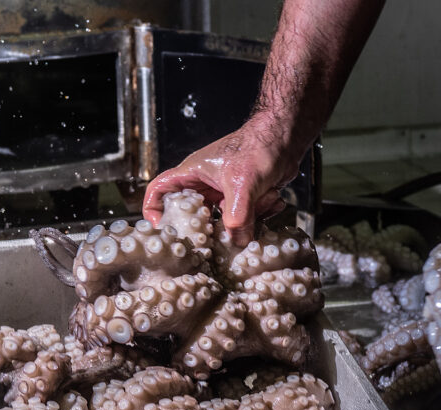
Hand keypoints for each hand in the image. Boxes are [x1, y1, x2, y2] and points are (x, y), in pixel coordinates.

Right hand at [142, 114, 303, 245]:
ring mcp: (224, 193)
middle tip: (217, 239)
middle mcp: (205, 184)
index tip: (160, 228)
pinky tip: (271, 200)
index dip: (153, 208)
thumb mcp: (243, 182)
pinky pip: (243, 218)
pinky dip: (257, 216)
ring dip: (242, 220)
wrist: (287, 136)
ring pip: (221, 221)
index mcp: (192, 173)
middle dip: (207, 228)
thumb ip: (237, 214)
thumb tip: (236, 241)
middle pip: (192, 214)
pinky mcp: (242, 199)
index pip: (159, 189)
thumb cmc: (259, 146)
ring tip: (259, 204)